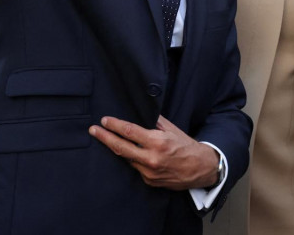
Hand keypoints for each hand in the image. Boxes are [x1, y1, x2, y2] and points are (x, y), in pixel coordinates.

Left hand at [89, 115, 218, 189]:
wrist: (200, 169)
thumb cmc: (186, 146)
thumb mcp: (172, 129)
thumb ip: (155, 122)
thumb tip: (141, 112)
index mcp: (157, 142)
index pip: (129, 132)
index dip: (115, 126)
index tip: (104, 121)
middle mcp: (151, 158)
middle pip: (121, 148)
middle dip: (104, 138)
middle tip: (93, 130)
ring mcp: (149, 172)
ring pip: (127, 159)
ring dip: (118, 149)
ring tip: (107, 139)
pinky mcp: (149, 181)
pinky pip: (136, 168)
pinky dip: (132, 159)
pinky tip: (131, 153)